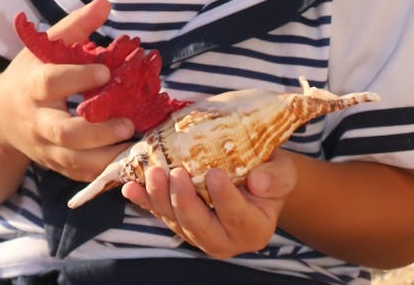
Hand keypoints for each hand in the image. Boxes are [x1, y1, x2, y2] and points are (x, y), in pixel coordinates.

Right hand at [0, 0, 134, 181]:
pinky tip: (130, 164)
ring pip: (74, 162)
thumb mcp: (42, 48)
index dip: (76, 78)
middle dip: (96, 132)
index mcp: (30, 88)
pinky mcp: (55, 166)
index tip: (105, 72)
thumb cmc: (27, 76)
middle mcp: (36, 122)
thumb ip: (74, 27)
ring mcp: (45, 148)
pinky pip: (80, 175)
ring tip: (137, 149)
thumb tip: (104, 4)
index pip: (50, 83)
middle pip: (63, 133)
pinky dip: (103, 173)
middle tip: (129, 124)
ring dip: (106, 159)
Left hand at [121, 151, 299, 258]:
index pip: (238, 218)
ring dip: (160, 199)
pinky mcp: (179, 224)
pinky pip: (159, 215)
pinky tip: (130, 188)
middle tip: (176, 173)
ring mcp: (199, 235)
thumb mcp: (283, 171)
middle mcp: (225, 241)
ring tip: (153, 173)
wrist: (254, 177)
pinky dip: (144, 201)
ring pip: (176, 223)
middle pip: (200, 228)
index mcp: (254, 230)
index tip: (213, 173)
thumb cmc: (269, 172)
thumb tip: (258, 182)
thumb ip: (276, 178)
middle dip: (184, 202)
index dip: (224, 198)